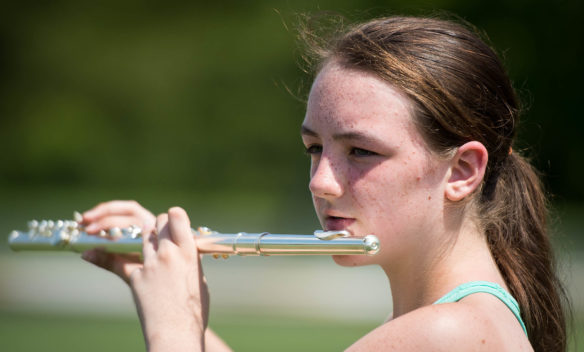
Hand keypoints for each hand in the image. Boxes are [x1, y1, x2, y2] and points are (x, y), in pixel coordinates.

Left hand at [83, 207, 207, 351]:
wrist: (176, 332)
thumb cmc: (193, 310)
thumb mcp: (198, 279)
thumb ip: (189, 261)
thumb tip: (184, 254)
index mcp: (190, 252)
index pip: (176, 216)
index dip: (173, 216)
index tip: (173, 221)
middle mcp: (169, 253)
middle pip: (158, 222)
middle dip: (157, 225)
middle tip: (158, 231)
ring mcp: (151, 264)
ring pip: (142, 236)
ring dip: (142, 237)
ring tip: (143, 242)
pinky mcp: (135, 276)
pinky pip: (118, 260)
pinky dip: (106, 255)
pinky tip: (93, 251)